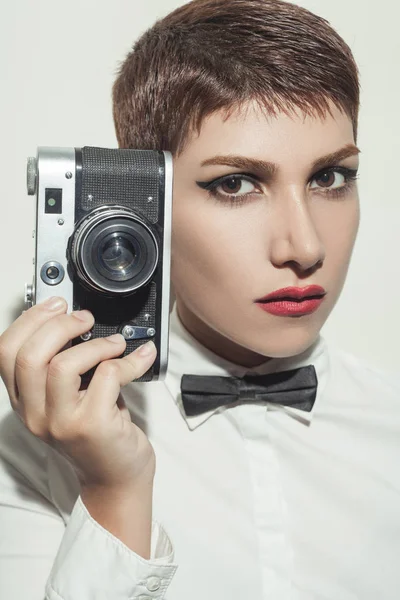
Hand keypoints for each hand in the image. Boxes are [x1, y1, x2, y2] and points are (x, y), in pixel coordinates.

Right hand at [0, 296, 156, 488]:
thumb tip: (75, 320)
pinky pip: (107, 375)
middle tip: (86, 319)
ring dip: (95, 345)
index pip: (5, 352)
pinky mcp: (92, 426)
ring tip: (115, 343)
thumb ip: (61, 366)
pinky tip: (140, 357)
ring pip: (63, 365)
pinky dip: (128, 360)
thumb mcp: (67, 399)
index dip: (29, 320)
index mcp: (24, 401)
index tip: (56, 305)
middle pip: (29, 355)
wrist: (117, 477)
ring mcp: (62, 422)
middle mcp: (35, 414)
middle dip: (59, 325)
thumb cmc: (97, 432)